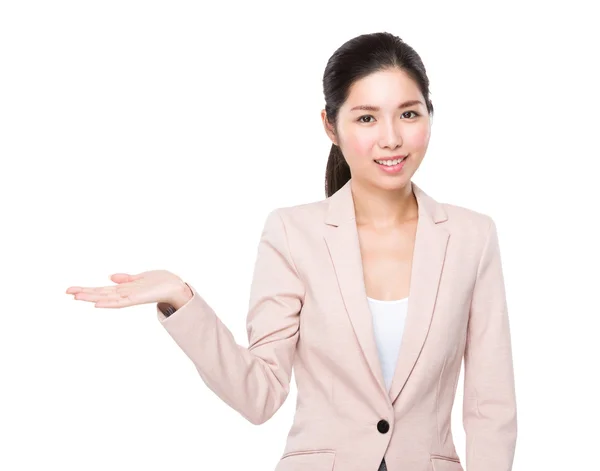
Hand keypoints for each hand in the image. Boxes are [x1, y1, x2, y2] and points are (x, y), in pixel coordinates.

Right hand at [66, 270, 192, 308]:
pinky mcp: (137, 299)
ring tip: (76, 296)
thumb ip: (125, 279)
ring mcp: (129, 297)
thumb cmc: (160, 282)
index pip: (102, 290)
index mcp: (124, 289)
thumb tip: (110, 277)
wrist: (175, 286)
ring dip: (91, 298)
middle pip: (100, 294)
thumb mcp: (140, 277)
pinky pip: (120, 303)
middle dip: (84, 293)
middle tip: (67, 292)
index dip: (87, 289)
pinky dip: (108, 304)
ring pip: (106, 298)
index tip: (72, 289)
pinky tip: (97, 304)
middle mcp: (124, 294)